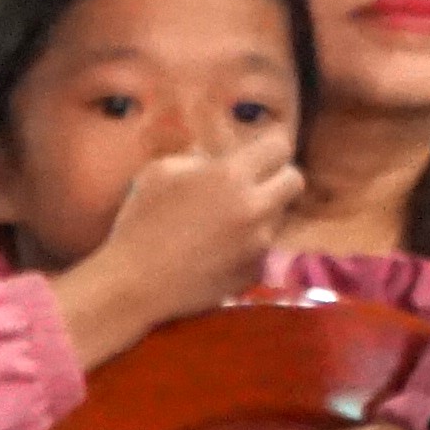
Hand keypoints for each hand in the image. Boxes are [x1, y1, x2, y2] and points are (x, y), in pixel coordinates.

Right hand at [61, 136, 301, 349]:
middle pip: (295, 181)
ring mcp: (258, 245)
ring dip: (262, 212)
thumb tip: (215, 156)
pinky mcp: (254, 272)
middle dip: (278, 177)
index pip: (279, 146)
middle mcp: (254, 208)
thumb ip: (197, 157)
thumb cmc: (140, 222)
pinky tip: (220, 249)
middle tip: (254, 182)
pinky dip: (250, 245)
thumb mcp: (161, 172)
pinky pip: (264, 249)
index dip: (270, 145)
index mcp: (232, 176)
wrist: (134, 284)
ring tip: (227, 219)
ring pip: (279, 216)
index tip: (259, 150)